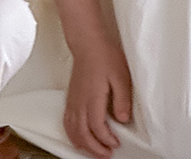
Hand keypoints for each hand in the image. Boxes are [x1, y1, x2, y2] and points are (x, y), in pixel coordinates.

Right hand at [63, 40, 131, 158]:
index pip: (96, 127)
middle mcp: (79, 101)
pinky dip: (72, 134)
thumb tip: (123, 119)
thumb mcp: (121, 76)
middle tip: (106, 154)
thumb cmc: (104, 55)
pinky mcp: (71, 97)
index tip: (116, 143)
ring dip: (82, 144)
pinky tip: (79, 137)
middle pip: (82, 133)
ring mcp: (73, 99)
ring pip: (72, 130)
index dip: (106, 140)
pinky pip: (67, 121)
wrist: (88, 42)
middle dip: (94, 149)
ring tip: (94, 150)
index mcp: (92, 97)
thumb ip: (122, 99)